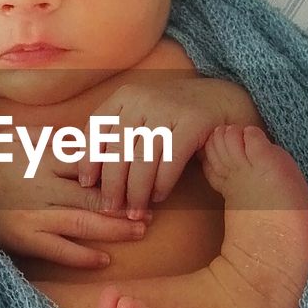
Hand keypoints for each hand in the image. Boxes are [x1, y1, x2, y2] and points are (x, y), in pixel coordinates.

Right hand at [0, 142, 151, 269]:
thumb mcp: (17, 142)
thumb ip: (52, 139)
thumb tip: (90, 137)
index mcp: (41, 157)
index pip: (88, 161)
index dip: (118, 168)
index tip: (142, 173)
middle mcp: (41, 185)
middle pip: (92, 194)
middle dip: (126, 202)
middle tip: (152, 209)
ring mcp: (33, 213)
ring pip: (82, 222)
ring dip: (113, 228)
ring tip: (140, 231)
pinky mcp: (23, 238)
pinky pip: (58, 249)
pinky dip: (81, 255)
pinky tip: (104, 259)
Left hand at [72, 76, 239, 217]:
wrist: (221, 100)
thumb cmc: (172, 116)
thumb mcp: (140, 115)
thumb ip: (116, 134)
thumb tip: (86, 170)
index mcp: (125, 96)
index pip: (97, 130)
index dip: (89, 159)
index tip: (86, 184)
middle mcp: (144, 99)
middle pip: (119, 149)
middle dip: (112, 184)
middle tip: (111, 208)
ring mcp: (169, 109)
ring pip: (143, 159)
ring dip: (137, 192)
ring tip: (135, 211)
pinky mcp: (193, 122)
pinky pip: (170, 161)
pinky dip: (161, 184)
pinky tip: (158, 197)